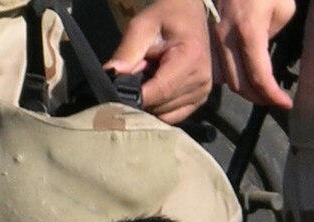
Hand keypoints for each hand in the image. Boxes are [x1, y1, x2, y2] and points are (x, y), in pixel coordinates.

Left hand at [107, 0, 215, 123]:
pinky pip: (173, 116)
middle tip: (133, 78)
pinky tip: (155, 88)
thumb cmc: (166, 15)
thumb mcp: (142, 26)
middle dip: (142, 98)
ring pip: (165, 115)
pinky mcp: (199, 100)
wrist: (189, 14)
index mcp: (190, 58)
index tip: (118, 95)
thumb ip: (127, 52)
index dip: (137, 97)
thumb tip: (111, 76)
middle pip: (162, 106)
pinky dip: (159, 107)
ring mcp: (202, 93)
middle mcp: (200, 80)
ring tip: (147, 79)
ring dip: (150, 103)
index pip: (161, 91)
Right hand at [213, 0, 295, 107]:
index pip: (260, 78)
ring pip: (228, 79)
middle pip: (241, 85)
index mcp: (248, 32)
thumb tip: (262, 55)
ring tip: (263, 92)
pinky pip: (220, 66)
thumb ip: (272, 36)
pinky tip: (246, 77)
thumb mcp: (283, 7)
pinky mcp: (210, 35)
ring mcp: (215, 37)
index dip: (273, 96)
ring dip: (246, 90)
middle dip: (260, 98)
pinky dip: (234, 77)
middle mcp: (227, 38)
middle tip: (275, 100)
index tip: (286, 104)